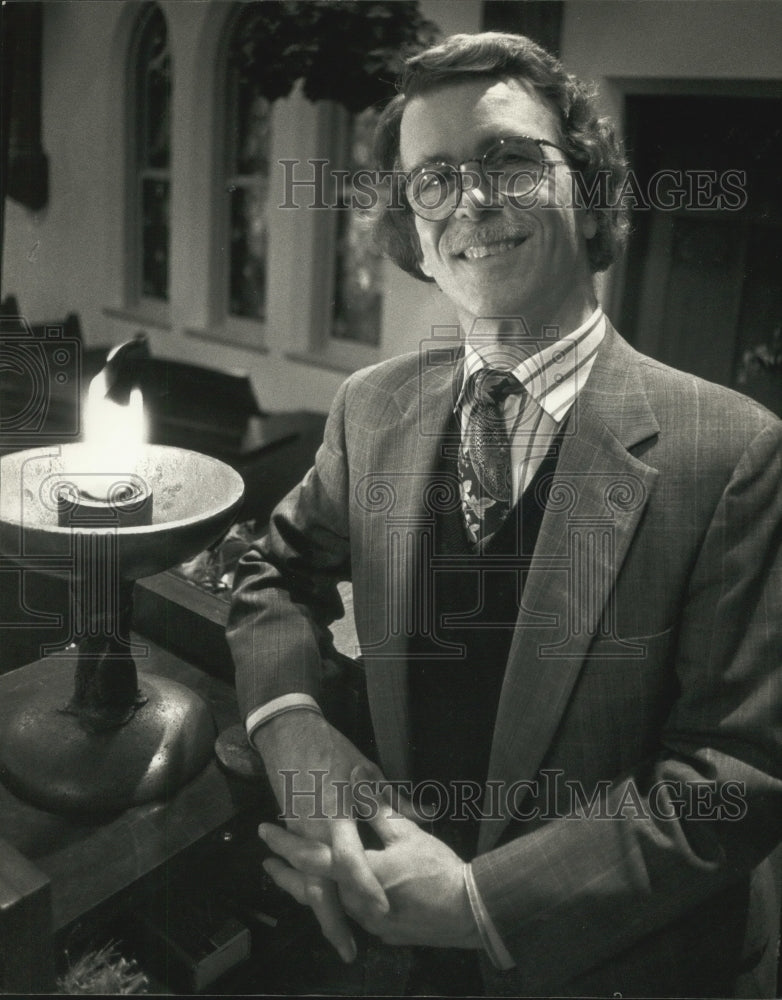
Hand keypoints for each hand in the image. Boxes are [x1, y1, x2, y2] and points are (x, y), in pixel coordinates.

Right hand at [252, 711, 392, 960]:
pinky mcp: (292, 833)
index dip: (365, 886)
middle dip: (335, 919)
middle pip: (321, 884)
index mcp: (339, 812)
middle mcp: (316, 830)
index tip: (383, 910)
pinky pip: (302, 869)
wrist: (289, 733)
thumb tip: (424, 813)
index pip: (350, 859)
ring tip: (339, 941)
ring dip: (322, 912)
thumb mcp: (368, 770)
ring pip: (308, 883)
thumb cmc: (333, 749)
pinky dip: (311, 891)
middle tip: (350, 949)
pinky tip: (322, 909)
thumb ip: (391, 800)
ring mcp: (300, 833)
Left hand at [261, 777, 480, 950]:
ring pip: (326, 902)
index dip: (286, 843)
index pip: (310, 858)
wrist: (466, 910)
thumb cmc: (435, 868)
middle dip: (285, 874)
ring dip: (303, 887)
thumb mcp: (406, 832)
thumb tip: (356, 779)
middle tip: (267, 860)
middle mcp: (354, 901)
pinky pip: (346, 912)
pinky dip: (331, 899)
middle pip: (309, 887)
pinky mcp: (380, 928)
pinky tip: (329, 891)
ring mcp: (366, 920)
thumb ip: (377, 808)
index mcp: (356, 872)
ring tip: (286, 876)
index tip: (266, 830)